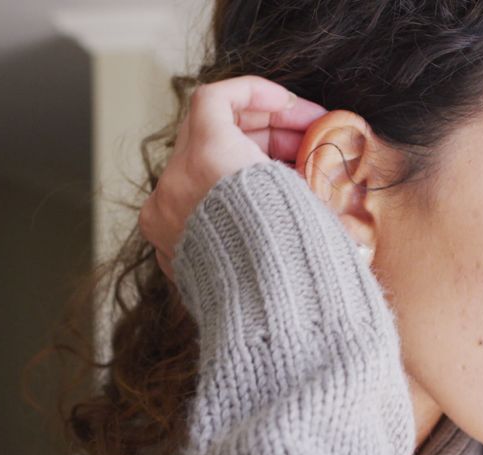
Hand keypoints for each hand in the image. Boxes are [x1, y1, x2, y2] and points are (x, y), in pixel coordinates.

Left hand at [138, 75, 327, 282]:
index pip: (218, 97)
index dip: (259, 94)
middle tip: (305, 145)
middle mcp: (176, 185)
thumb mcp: (310, 202)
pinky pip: (193, 205)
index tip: (293, 109)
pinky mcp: (169, 250)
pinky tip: (266, 211)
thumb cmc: (296, 267)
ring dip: (245, 163)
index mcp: (208, 160)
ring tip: (294, 180)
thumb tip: (317, 163)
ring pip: (200, 168)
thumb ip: (300, 169)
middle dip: (263, 131)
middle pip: (210, 130)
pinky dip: (225, 196)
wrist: (273, 331)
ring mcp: (166, 220)